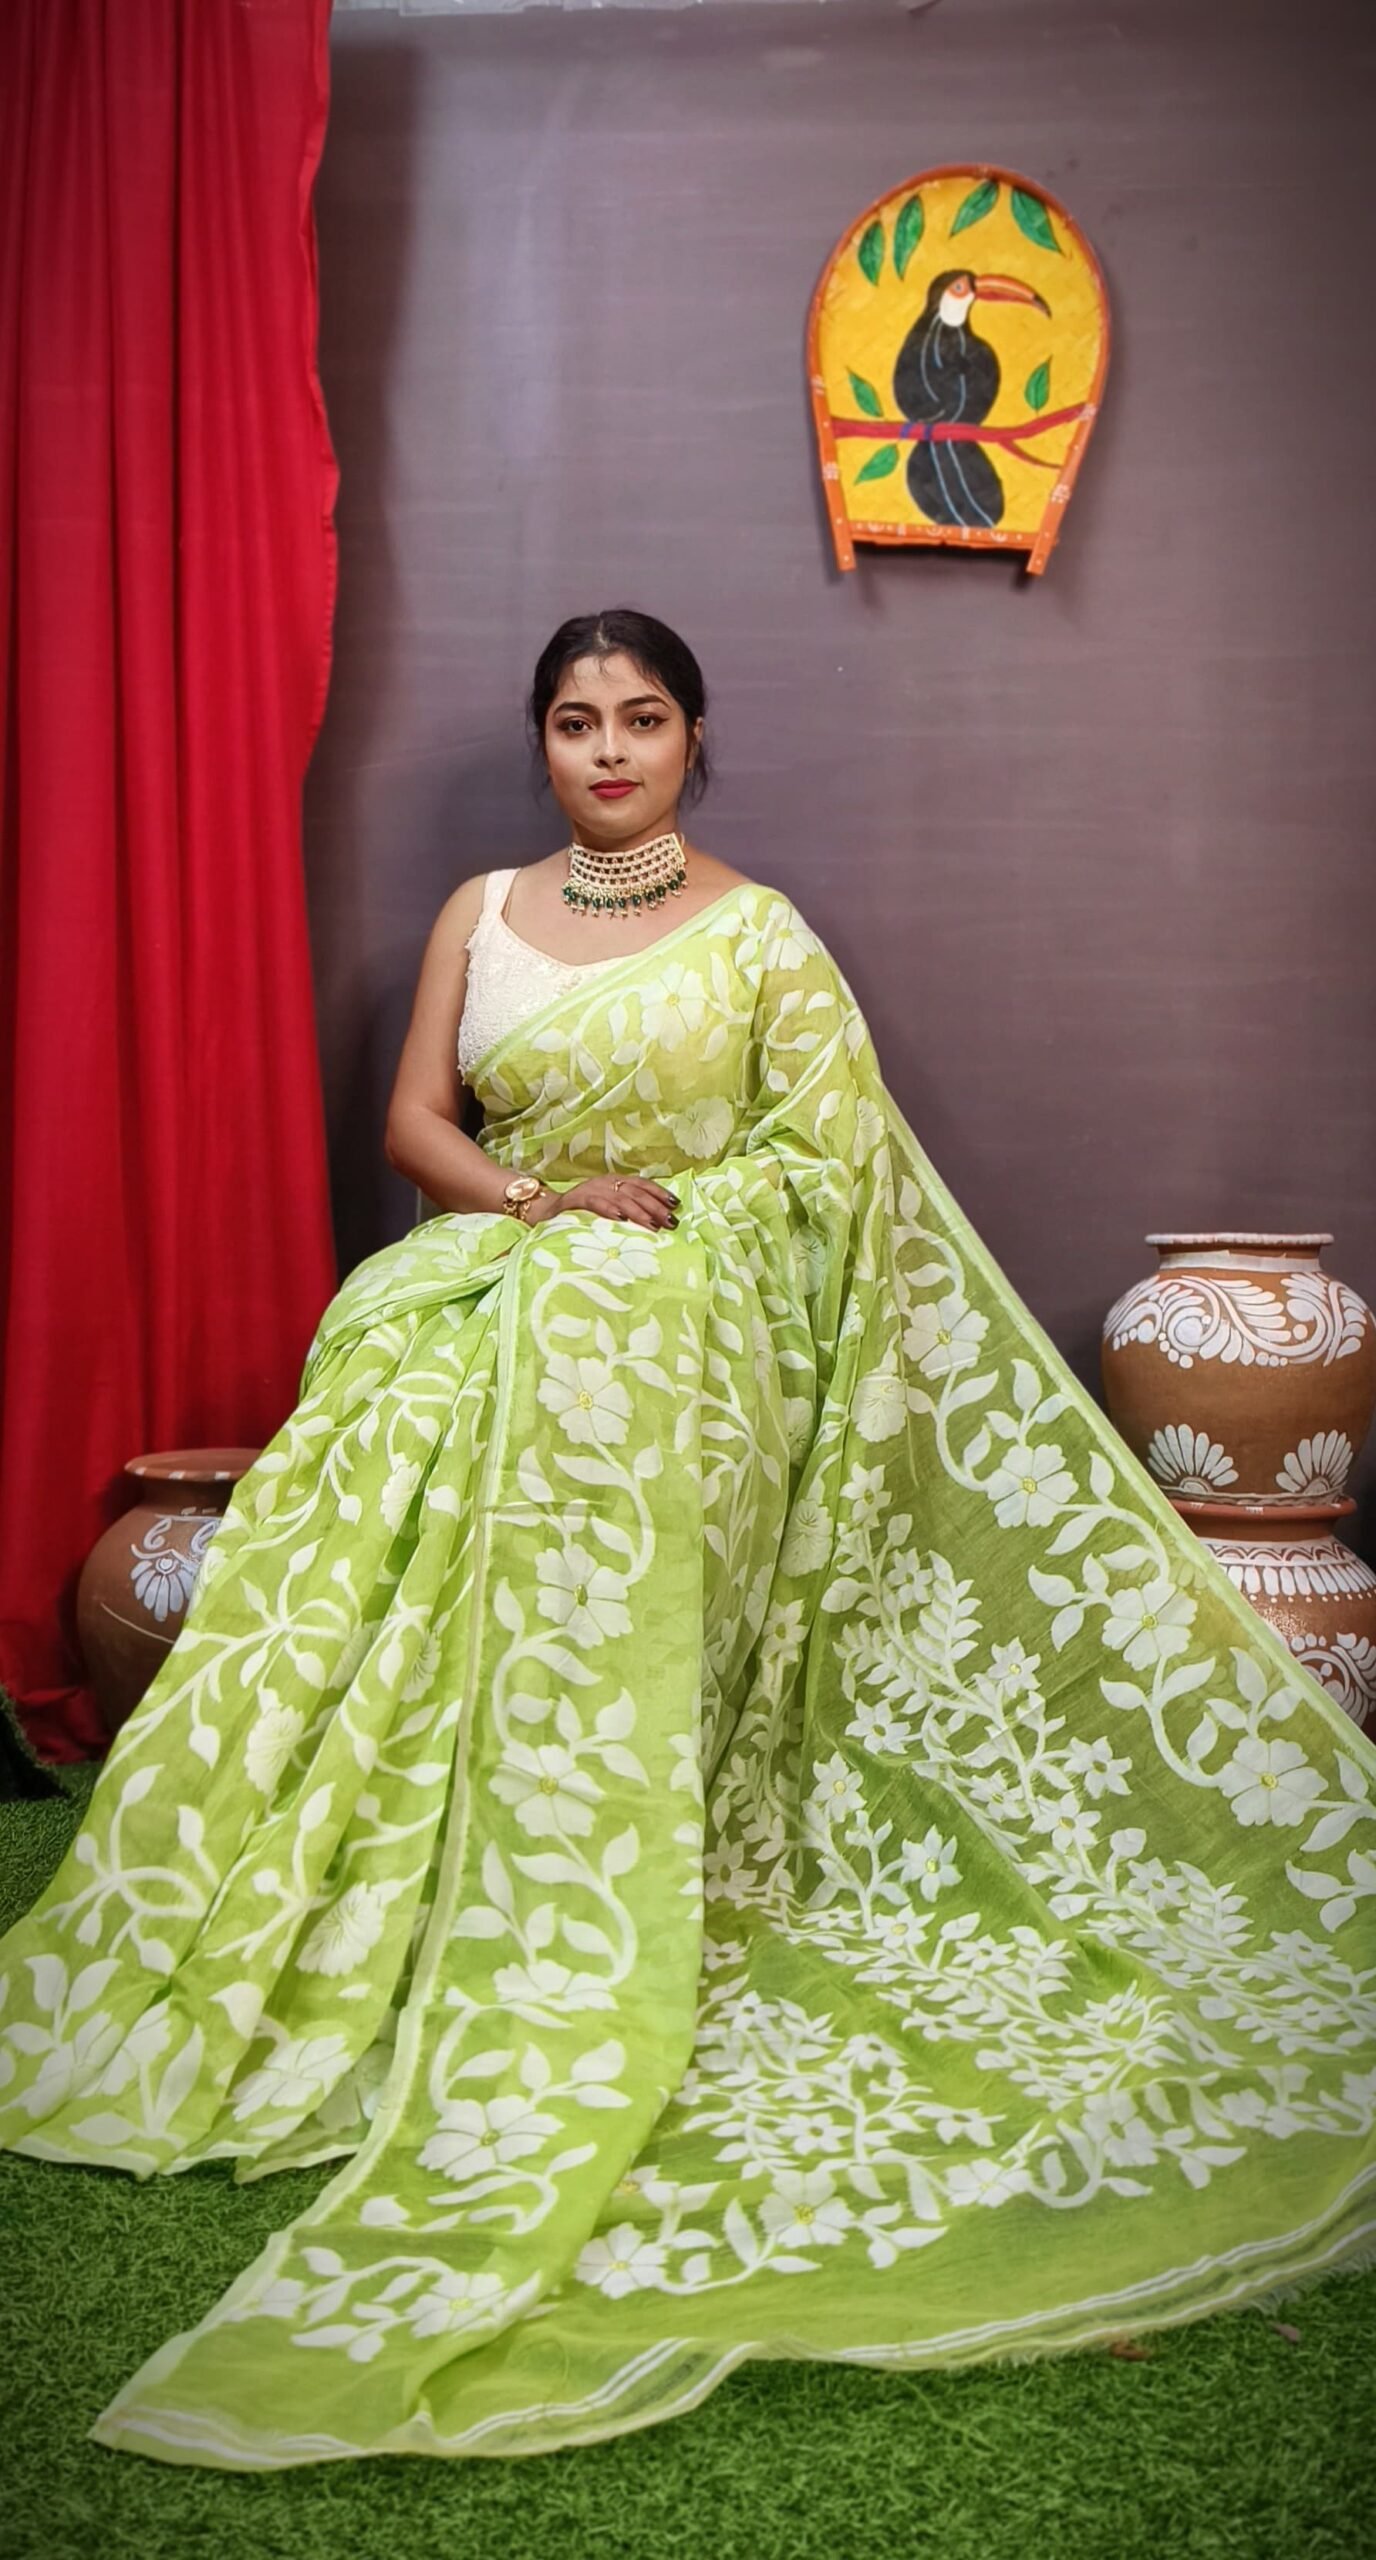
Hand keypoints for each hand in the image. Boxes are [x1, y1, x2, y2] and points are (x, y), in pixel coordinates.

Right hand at [531, 1176, 678, 1230]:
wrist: (544, 1211)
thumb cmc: (580, 1213)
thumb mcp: (606, 1208)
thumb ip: (626, 1210)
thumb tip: (655, 1222)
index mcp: (614, 1182)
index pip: (641, 1184)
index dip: (659, 1193)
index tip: (675, 1205)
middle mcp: (604, 1182)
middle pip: (635, 1192)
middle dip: (655, 1207)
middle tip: (670, 1221)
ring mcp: (589, 1190)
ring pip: (619, 1198)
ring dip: (638, 1211)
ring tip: (653, 1224)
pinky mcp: (574, 1200)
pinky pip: (594, 1203)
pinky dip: (608, 1209)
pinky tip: (620, 1218)